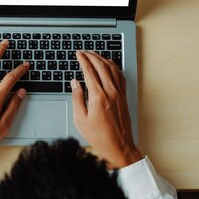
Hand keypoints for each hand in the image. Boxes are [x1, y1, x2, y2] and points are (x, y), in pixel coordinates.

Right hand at [72, 51, 142, 168]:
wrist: (118, 147)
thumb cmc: (99, 137)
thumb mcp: (80, 119)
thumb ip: (77, 98)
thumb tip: (75, 82)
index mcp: (98, 96)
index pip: (89, 71)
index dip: (83, 60)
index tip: (78, 54)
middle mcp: (110, 92)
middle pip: (101, 66)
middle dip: (92, 56)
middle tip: (84, 51)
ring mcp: (119, 94)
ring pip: (112, 69)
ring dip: (103, 59)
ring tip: (94, 54)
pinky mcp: (124, 97)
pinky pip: (120, 77)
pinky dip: (114, 67)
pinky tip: (109, 65)